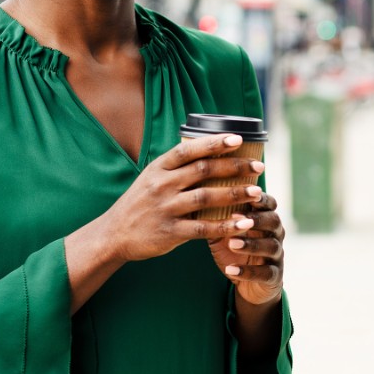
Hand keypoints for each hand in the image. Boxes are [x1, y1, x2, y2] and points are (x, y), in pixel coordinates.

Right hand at [99, 133, 265, 262]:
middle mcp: (162, 185)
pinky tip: (244, 223)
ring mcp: (165, 208)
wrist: (114, 234)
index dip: (214, 143)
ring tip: (257, 191)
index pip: (189, 150)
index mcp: (158, 168)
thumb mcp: (152, 177)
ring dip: (235, 193)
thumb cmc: (141, 202)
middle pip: (203, 170)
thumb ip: (177, 166)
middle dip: (235, 166)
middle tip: (259, 166)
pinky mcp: (170, 232)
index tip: (238, 139)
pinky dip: (226, 226)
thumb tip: (212, 149)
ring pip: (207, 197)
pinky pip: (203, 229)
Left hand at [208, 192, 284, 306]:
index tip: (247, 193)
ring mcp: (276, 256)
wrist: (248, 284)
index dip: (260, 199)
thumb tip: (198, 197)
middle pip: (274, 221)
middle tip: (237, 217)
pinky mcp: (274, 276)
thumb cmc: (234, 250)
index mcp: (265, 219)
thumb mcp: (224, 232)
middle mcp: (275, 235)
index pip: (269, 204)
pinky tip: (230, 270)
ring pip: (271, 247)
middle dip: (257, 219)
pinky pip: (265, 273)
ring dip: (251, 244)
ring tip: (232, 244)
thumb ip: (218, 217)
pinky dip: (248, 272)